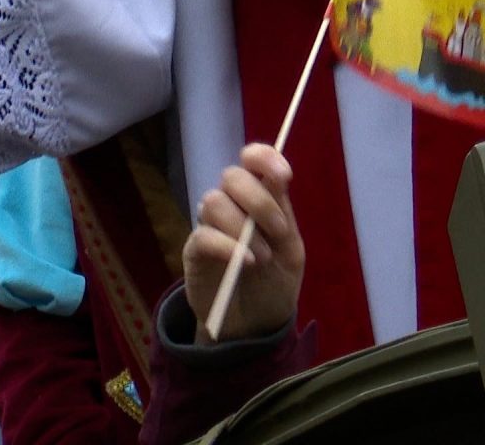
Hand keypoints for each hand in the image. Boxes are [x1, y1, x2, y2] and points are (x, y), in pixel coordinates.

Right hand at [182, 143, 303, 342]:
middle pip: (232, 176)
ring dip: (243, 228)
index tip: (283, 175)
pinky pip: (203, 235)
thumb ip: (283, 215)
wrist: (255, 326)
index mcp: (259, 197)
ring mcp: (210, 226)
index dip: (264, 157)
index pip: (252, 159)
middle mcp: (231, 204)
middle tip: (279, 231)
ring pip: (213, 202)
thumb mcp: (290, 251)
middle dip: (259, 200)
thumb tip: (277, 179)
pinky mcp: (194, 250)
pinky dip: (227, 246)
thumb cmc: (274, 283)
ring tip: (262, 259)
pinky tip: (245, 262)